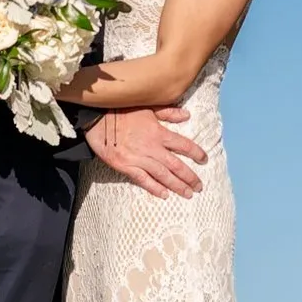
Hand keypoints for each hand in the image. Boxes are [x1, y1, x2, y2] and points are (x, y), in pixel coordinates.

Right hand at [88, 107, 205, 197]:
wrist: (97, 118)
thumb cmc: (123, 110)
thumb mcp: (148, 106)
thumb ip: (168, 113)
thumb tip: (187, 115)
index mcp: (159, 132)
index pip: (184, 145)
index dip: (196, 154)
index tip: (204, 160)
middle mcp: (152, 148)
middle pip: (176, 165)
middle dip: (190, 177)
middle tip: (199, 187)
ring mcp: (138, 159)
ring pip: (163, 175)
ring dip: (177, 186)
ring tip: (188, 194)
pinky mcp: (125, 166)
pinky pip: (143, 180)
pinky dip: (155, 188)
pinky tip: (165, 195)